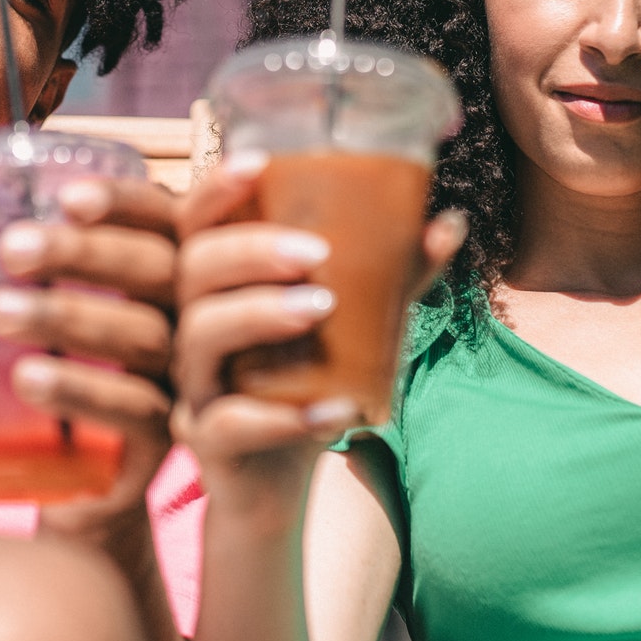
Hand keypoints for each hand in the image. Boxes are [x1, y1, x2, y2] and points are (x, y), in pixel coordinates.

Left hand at [0, 177, 178, 540]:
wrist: (67, 472)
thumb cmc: (45, 364)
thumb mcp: (3, 312)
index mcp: (158, 262)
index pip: (157, 215)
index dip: (122, 200)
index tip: (66, 196)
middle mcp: (183, 313)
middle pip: (155, 267)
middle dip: (84, 252)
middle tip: (11, 249)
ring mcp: (181, 377)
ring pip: (144, 336)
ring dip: (72, 317)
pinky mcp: (164, 438)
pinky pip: (137, 411)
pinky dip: (82, 391)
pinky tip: (26, 379)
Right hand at [169, 151, 465, 520]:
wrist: (281, 477)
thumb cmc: (309, 378)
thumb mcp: (354, 321)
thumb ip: (392, 275)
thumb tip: (449, 221)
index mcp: (216, 284)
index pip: (195, 222)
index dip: (216, 189)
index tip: (260, 162)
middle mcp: (191, 324)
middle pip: (193, 269)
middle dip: (251, 251)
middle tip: (315, 251)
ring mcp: (193, 384)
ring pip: (198, 337)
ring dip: (260, 314)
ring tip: (322, 307)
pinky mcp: (206, 442)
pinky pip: (230, 425)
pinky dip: (285, 417)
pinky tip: (338, 412)